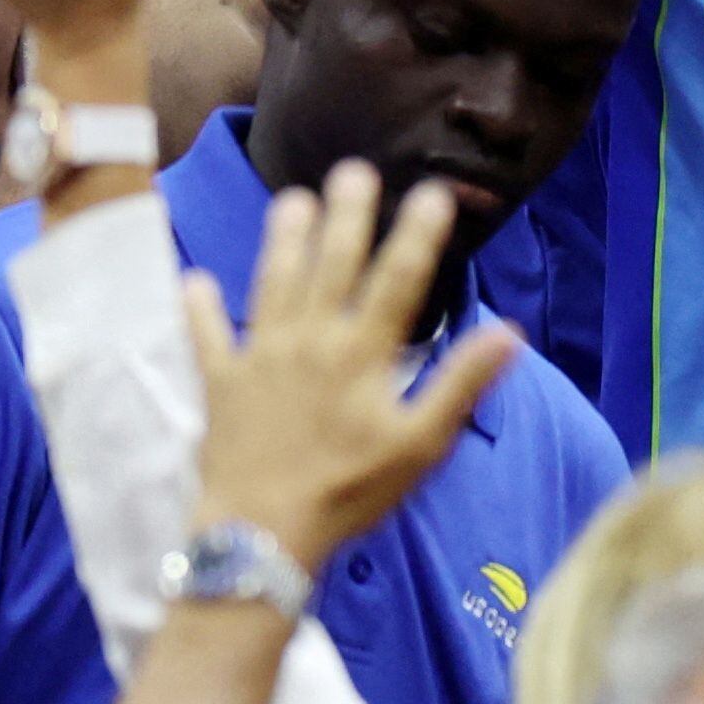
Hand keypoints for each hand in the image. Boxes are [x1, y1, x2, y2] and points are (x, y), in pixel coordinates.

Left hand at [184, 161, 519, 570]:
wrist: (262, 533)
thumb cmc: (348, 492)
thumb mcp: (419, 446)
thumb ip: (460, 383)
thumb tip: (509, 332)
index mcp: (362, 354)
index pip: (398, 281)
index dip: (417, 234)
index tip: (433, 192)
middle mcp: (311, 340)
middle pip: (332, 265)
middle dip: (346, 215)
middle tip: (354, 170)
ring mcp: (261, 357)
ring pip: (274, 284)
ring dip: (284, 240)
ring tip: (292, 200)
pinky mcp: (222, 383)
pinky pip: (208, 338)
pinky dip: (200, 309)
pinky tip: (194, 281)